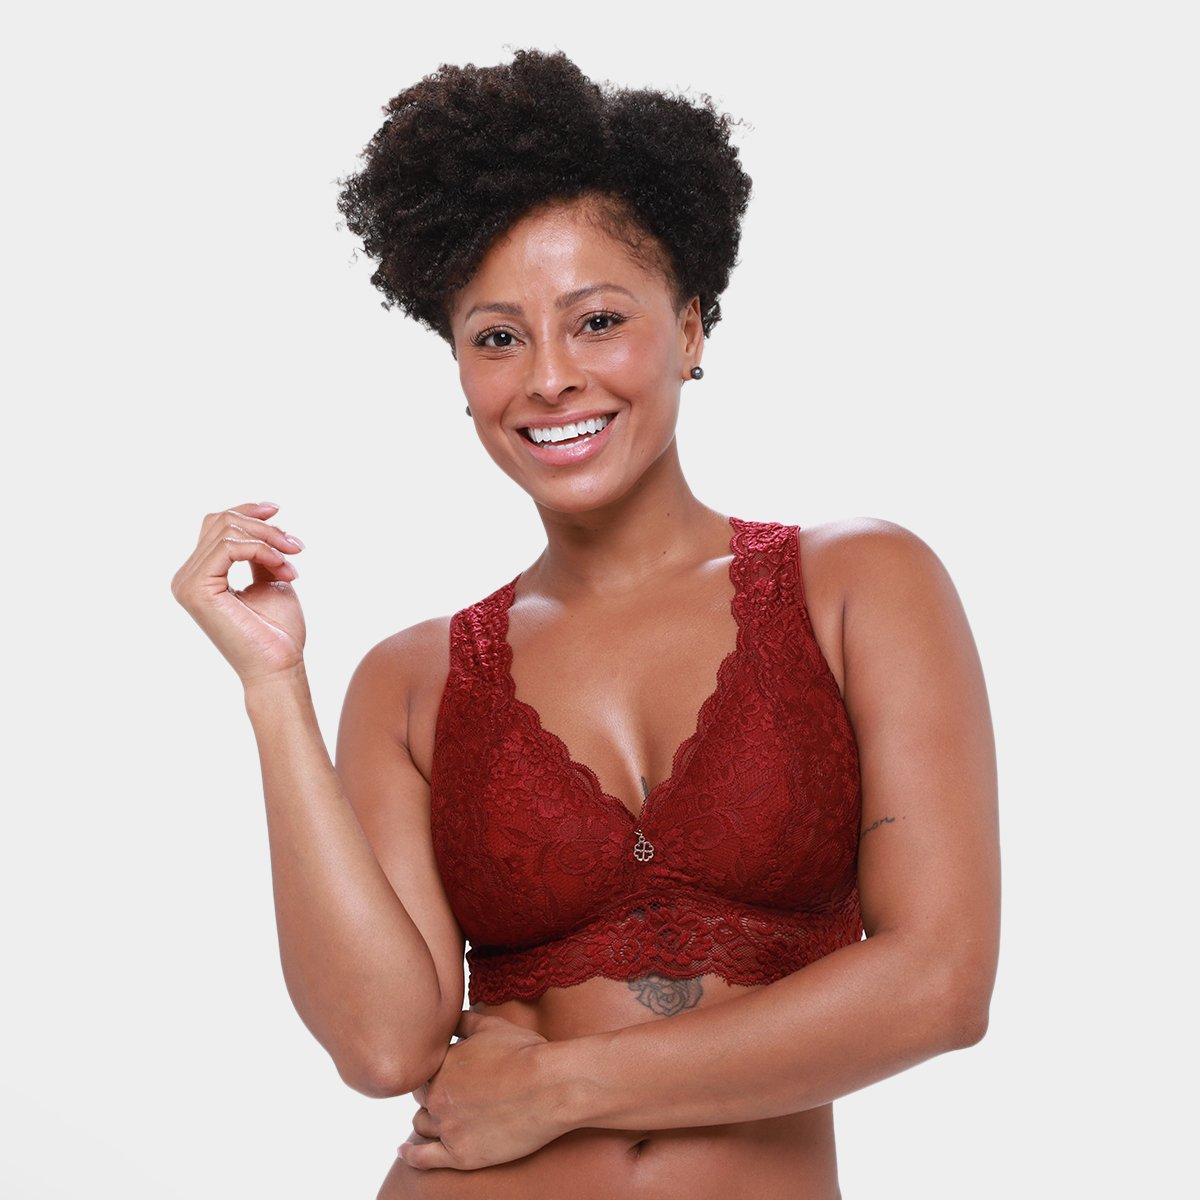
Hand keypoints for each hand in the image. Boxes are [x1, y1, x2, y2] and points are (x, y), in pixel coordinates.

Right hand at [171, 500, 306, 686]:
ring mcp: (187, 583)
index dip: (246, 511)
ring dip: (269, 540)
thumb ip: (259, 553)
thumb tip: (262, 521)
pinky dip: (262, 550)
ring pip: (226, 530)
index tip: (277, 510)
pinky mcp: (196, 589)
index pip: (216, 526)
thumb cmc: (277, 631)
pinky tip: (282, 567)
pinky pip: (229, 546)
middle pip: (221, 522)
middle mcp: (186, 577)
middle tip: (297, 547)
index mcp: (200, 575)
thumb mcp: (270, 579)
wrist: (280, 666)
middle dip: (265, 528)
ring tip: (293, 563)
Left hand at [398, 1011, 569, 1169]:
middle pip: (421, 1097)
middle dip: (431, 1094)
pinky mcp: (461, 1155)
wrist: (550, 1086)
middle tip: (451, 1094)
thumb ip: (464, 1022)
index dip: (435, 1071)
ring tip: (438, 1119)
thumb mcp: (492, 1025)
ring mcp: (448, 1127)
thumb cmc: (526, 1052)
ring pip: (422, 1125)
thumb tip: (449, 1017)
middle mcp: (437, 1096)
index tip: (449, 1073)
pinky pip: (424, 1158)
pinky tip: (404, 1152)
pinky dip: (411, 1155)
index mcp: (442, 1064)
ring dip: (427, 1120)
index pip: (424, 1070)